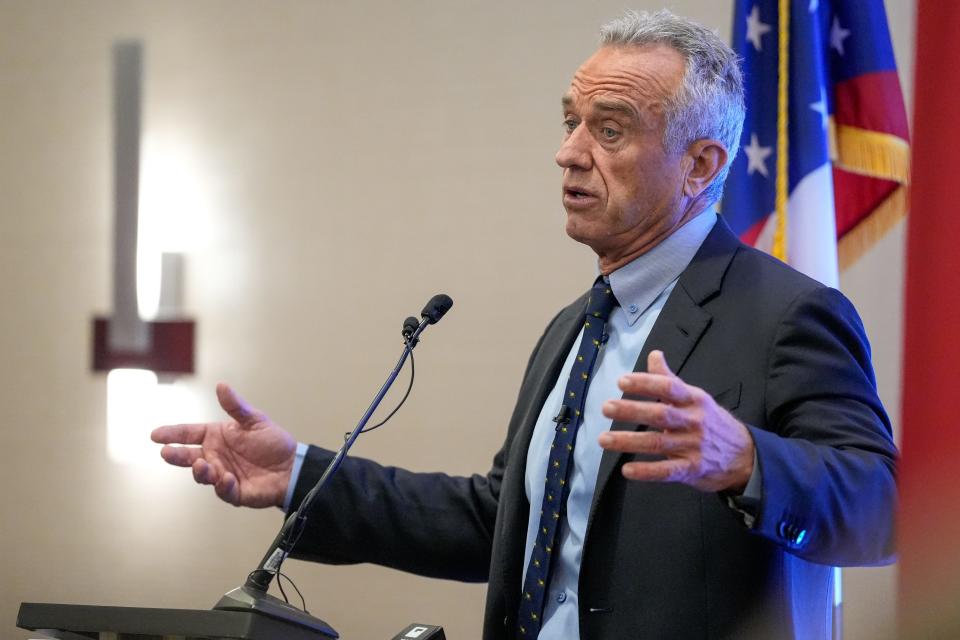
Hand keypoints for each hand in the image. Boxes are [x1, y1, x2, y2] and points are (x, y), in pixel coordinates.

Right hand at [151, 383, 296, 507]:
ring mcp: (223, 475)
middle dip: (176, 455)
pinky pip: (223, 490)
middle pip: (189, 456)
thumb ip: (236, 407)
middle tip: (166, 452)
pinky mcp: (234, 492)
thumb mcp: (255, 420)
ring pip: (203, 475)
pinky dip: (222, 485)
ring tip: (201, 464)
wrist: (293, 466)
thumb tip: (221, 385)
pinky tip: (226, 477)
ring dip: (200, 470)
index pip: (189, 434)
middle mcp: (216, 456)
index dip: (172, 434)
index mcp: (217, 437)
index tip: (155, 435)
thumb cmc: (273, 442)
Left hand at [598, 350, 754, 492]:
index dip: (646, 383)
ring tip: (604, 439)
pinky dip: (646, 471)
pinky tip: (627, 470)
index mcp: (694, 400)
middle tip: (606, 407)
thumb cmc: (712, 422)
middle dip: (632, 410)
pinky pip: (667, 471)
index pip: (669, 387)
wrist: (746, 457)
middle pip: (661, 414)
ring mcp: (693, 447)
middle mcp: (693, 422)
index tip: (622, 381)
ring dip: (629, 441)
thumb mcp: (695, 398)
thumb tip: (654, 354)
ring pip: (658, 443)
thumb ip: (670, 379)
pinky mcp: (692, 470)